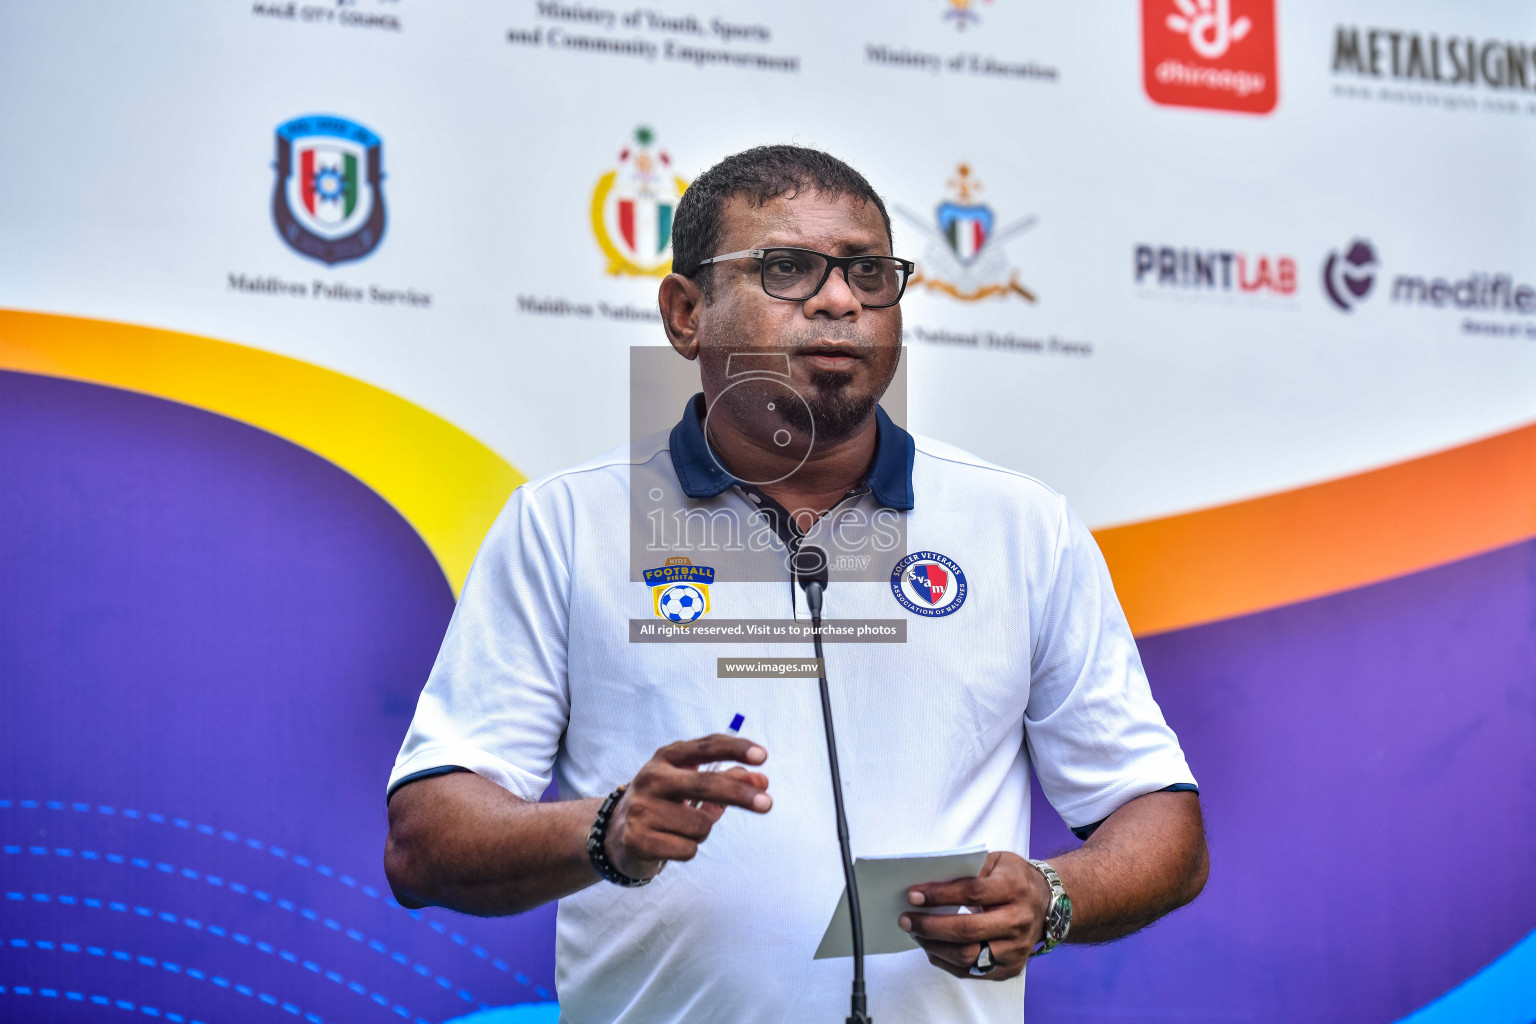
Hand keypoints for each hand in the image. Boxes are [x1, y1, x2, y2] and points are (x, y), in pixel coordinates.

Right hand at [604, 734, 770, 879]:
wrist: (615, 835)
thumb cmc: (664, 804)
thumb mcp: (690, 786)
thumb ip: (727, 781)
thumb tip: (761, 781)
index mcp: (666, 758)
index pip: (706, 747)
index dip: (735, 750)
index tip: (763, 756)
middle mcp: (651, 778)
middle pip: (705, 784)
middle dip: (740, 794)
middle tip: (768, 804)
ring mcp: (641, 809)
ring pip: (701, 824)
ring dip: (702, 831)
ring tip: (682, 829)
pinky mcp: (638, 839)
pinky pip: (688, 849)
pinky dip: (688, 849)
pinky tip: (669, 843)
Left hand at [899, 851, 1049, 980]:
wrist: (1047, 903)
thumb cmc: (1013, 878)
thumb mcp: (995, 862)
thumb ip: (966, 869)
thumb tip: (927, 883)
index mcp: (1015, 888)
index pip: (972, 893)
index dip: (939, 895)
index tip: (913, 895)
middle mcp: (1019, 921)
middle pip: (967, 930)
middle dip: (930, 926)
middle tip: (905, 919)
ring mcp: (1016, 949)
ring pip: (967, 956)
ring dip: (933, 946)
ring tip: (915, 933)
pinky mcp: (1010, 968)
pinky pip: (971, 972)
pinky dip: (945, 961)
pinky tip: (931, 947)